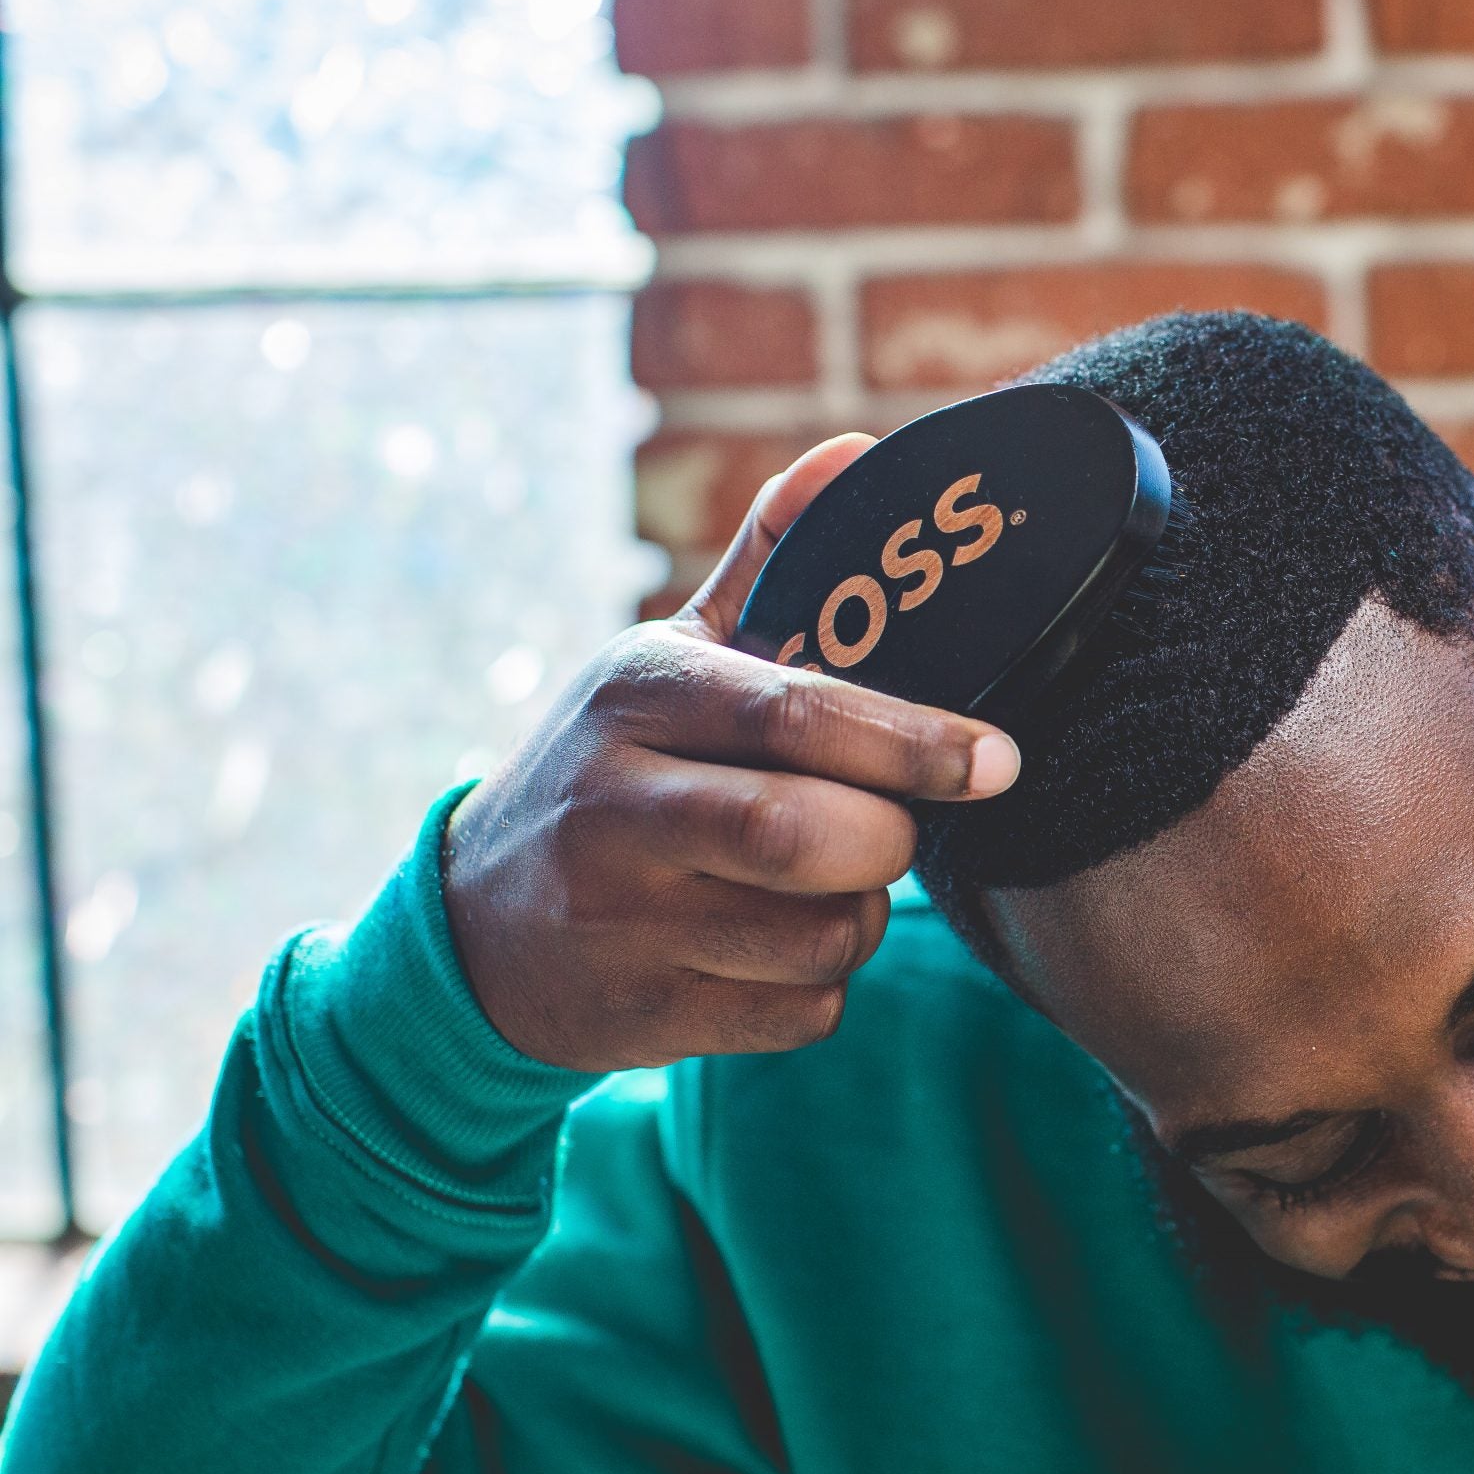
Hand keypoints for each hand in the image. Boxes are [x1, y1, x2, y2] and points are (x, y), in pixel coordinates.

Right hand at [441, 434, 1019, 1070]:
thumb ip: (767, 560)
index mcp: (638, 695)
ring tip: (826, 881)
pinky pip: (804, 1012)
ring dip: (862, 915)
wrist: (475, 926)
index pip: (792, 716)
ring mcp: (621, 924)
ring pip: (822, 936)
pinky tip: (775, 944)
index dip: (910, 741)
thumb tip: (856, 455)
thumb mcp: (667, 656)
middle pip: (811, 838)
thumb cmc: (614, 768)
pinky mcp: (642, 1018)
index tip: (997, 759)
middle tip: (890, 826)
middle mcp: (616, 808)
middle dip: (888, 840)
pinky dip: (824, 984)